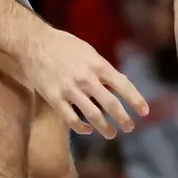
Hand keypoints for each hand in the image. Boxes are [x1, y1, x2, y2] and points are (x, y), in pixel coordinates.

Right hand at [22, 27, 147, 137]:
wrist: (33, 43)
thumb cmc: (64, 46)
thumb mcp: (88, 51)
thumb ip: (103, 68)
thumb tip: (121, 81)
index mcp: (97, 64)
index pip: (123, 84)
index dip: (135, 99)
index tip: (144, 111)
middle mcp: (86, 78)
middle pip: (111, 104)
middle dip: (123, 118)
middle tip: (130, 128)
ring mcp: (70, 89)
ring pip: (93, 115)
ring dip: (105, 128)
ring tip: (111, 134)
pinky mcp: (54, 98)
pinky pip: (71, 119)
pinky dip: (81, 128)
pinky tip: (87, 130)